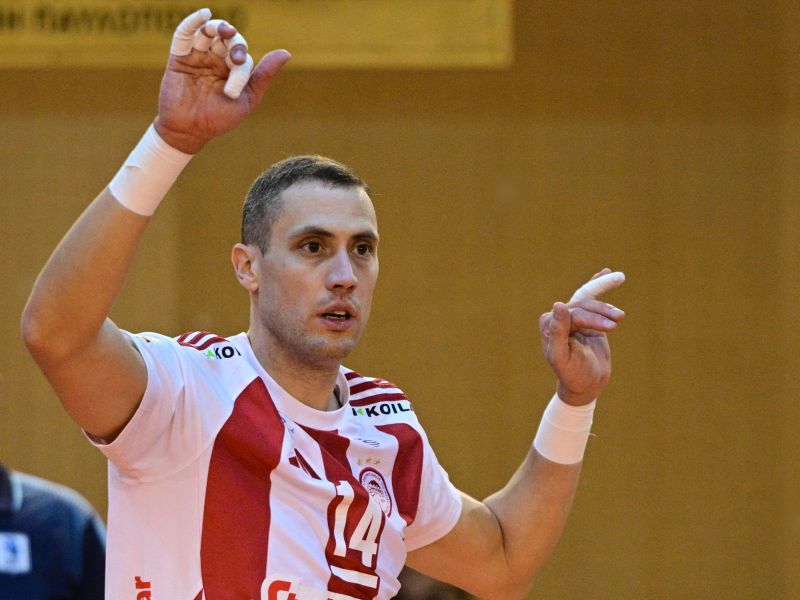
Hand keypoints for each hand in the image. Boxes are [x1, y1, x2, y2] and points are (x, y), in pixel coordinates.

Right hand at [153, 9, 290, 153]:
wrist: (190, 131)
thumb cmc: (219, 119)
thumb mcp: (247, 98)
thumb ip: (264, 75)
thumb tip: (286, 53)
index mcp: (232, 70)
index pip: (242, 56)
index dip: (241, 64)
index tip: (234, 90)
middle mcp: (216, 60)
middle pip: (226, 39)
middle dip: (233, 41)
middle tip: (235, 55)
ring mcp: (198, 57)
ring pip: (208, 33)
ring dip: (217, 27)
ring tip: (224, 30)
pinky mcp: (179, 57)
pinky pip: (185, 34)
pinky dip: (193, 22)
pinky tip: (204, 14)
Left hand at [539, 268, 625, 405]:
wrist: (586, 385)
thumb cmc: (572, 374)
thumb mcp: (562, 357)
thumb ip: (558, 332)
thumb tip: (558, 304)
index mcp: (549, 325)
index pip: (574, 314)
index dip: (593, 319)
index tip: (613, 326)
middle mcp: (558, 317)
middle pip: (583, 305)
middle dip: (602, 311)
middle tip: (621, 318)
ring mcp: (572, 317)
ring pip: (590, 301)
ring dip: (606, 306)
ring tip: (621, 316)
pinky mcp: (585, 318)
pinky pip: (591, 298)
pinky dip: (598, 284)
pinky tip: (607, 272)